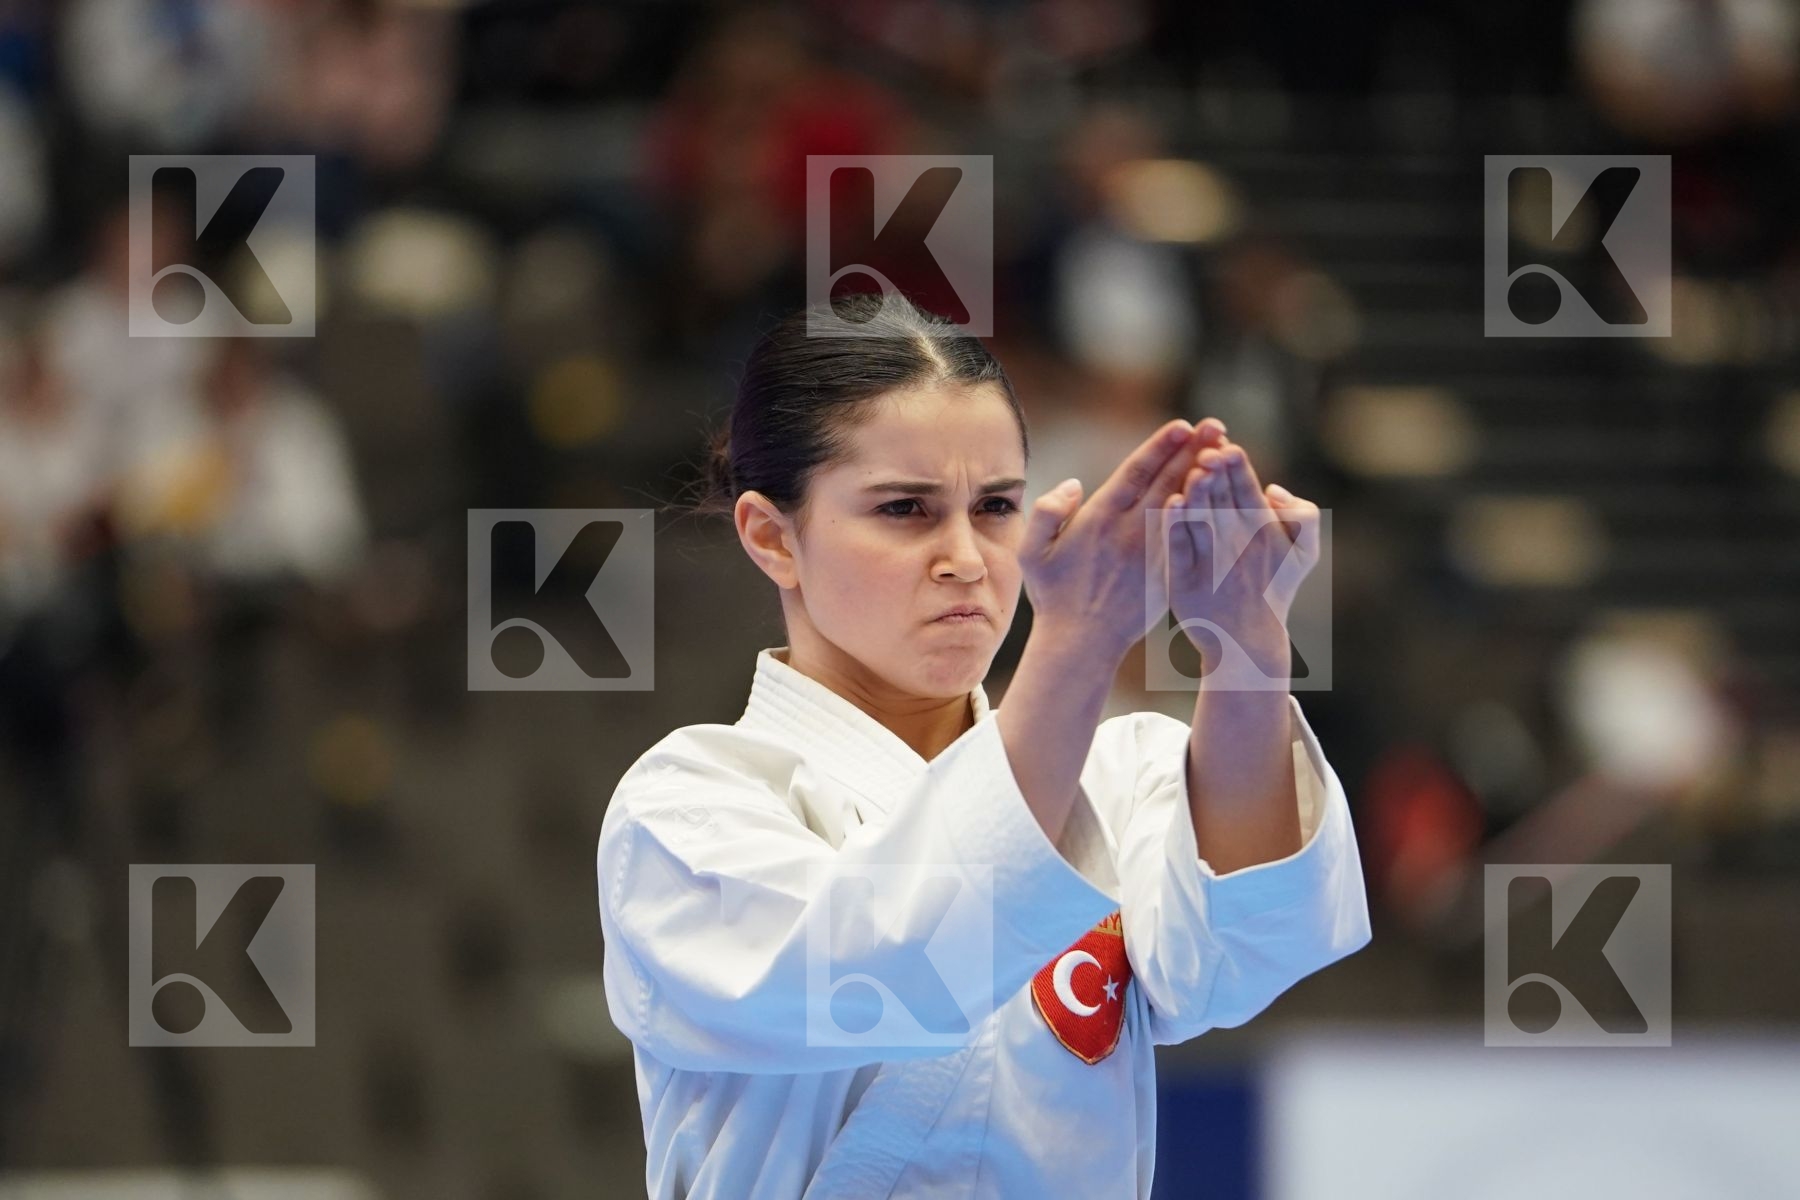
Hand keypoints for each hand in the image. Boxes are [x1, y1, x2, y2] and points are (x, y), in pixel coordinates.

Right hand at [1019, 417, 1227, 664]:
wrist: (1081, 641)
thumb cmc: (1054, 594)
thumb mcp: (1033, 552)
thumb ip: (1048, 512)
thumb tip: (1074, 484)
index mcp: (1098, 519)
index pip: (1135, 473)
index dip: (1160, 447)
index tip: (1183, 426)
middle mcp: (1130, 532)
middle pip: (1167, 482)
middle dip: (1193, 451)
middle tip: (1216, 425)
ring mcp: (1151, 552)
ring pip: (1184, 506)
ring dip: (1205, 476)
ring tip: (1225, 451)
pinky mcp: (1165, 571)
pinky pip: (1189, 536)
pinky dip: (1206, 512)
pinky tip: (1222, 496)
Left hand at [1159, 439, 1321, 687]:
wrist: (1246, 642)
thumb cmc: (1275, 589)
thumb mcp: (1305, 553)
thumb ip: (1304, 516)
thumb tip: (1274, 489)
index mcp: (1258, 524)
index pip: (1244, 484)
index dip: (1236, 463)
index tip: (1226, 443)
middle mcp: (1233, 537)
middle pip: (1222, 495)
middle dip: (1216, 472)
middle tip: (1209, 450)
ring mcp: (1208, 558)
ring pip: (1201, 517)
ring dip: (1198, 494)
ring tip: (1194, 471)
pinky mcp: (1183, 578)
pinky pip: (1178, 547)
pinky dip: (1175, 527)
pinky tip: (1171, 505)